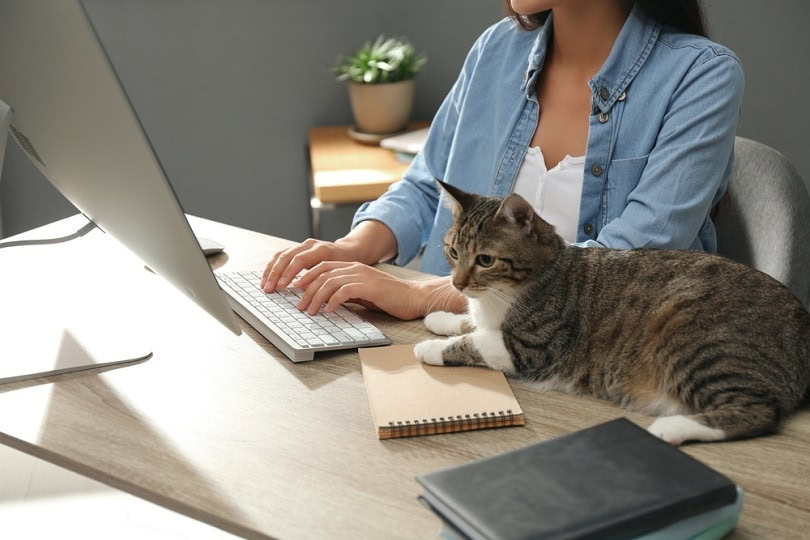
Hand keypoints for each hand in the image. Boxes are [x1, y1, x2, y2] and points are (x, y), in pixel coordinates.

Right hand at [260, 238, 358, 292]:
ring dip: (270, 271)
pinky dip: (272, 267)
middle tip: (269, 288)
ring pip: (280, 255)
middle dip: (275, 273)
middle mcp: (309, 245)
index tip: (281, 286)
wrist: (347, 251)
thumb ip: (324, 280)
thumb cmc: (345, 265)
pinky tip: (267, 278)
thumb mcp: (338, 273)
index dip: (289, 273)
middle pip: (286, 256)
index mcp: (321, 250)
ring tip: (264, 285)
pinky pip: (280, 256)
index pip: (300, 259)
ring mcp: (302, 245)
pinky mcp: (297, 249)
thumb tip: (310, 294)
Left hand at [291, 262, 460, 320]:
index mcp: (352, 267)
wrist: (413, 297)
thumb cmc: (389, 298)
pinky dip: (333, 301)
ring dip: (316, 297)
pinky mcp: (369, 286)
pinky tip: (328, 311)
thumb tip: (326, 302)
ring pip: (329, 281)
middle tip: (298, 304)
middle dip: (306, 288)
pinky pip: (344, 291)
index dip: (306, 276)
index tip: (294, 289)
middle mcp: (355, 267)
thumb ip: (346, 292)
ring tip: (310, 311)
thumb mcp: (363, 293)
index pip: (322, 266)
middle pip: (321, 272)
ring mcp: (362, 275)